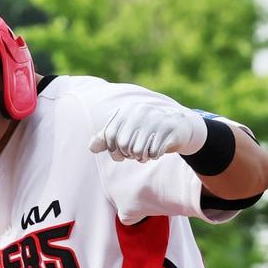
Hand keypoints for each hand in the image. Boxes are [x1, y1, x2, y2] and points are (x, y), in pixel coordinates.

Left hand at [88, 103, 207, 161]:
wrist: (177, 127)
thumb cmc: (146, 131)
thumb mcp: (126, 132)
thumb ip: (107, 139)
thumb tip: (91, 148)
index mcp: (126, 110)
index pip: (109, 135)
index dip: (112, 150)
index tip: (119, 156)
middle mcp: (139, 111)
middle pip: (123, 144)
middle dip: (128, 155)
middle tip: (134, 156)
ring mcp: (154, 118)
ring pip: (139, 150)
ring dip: (141, 158)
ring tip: (145, 154)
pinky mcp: (168, 128)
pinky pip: (154, 152)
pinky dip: (154, 156)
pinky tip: (157, 151)